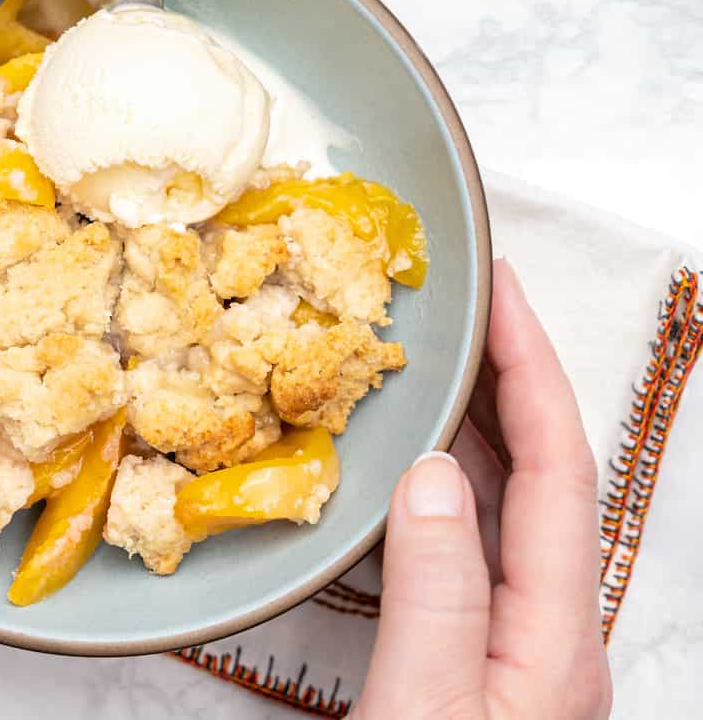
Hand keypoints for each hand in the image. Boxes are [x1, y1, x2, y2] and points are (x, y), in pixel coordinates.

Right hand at [353, 259, 611, 718]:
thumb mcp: (424, 713)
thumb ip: (438, 596)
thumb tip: (434, 478)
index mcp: (551, 635)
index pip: (556, 468)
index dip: (530, 368)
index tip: (499, 291)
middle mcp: (547, 629)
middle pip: (545, 472)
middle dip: (513, 375)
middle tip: (466, 304)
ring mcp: (515, 643)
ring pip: (508, 505)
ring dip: (479, 422)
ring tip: (437, 360)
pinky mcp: (476, 655)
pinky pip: (471, 542)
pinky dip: (446, 483)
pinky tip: (412, 468)